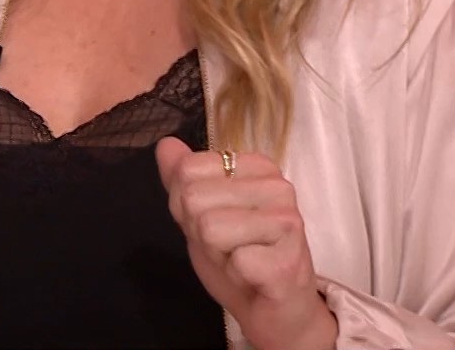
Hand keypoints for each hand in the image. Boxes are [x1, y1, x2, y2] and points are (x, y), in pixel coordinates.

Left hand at [155, 137, 338, 349]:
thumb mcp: (200, 214)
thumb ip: (181, 179)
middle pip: (194, 198)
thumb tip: (165, 143)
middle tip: (229, 246)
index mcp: (257, 167)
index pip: (187, 170)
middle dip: (200, 231)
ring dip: (217, 253)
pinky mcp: (288, 260)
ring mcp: (287, 222)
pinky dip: (234, 274)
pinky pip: (234, 260)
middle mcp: (278, 186)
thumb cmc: (239, 258)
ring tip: (240, 259)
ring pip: (210, 228)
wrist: (275, 311)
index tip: (217, 222)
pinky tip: (253, 276)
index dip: (187, 205)